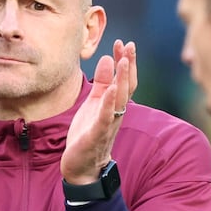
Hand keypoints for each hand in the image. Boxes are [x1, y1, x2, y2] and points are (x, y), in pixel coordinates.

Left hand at [61, 40, 136, 183]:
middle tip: (129, 45)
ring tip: (123, 60)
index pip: (124, 80)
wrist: (81, 166)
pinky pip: (106, 116)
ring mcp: (108, 124)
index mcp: (114, 105)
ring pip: (120, 99)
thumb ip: (102, 83)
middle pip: (126, 86)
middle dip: (128, 65)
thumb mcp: (94, 103)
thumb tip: (108, 59)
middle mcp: (116, 113)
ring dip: (123, 79)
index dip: (126, 62)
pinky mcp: (97, 134)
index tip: (125, 43)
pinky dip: (110, 102)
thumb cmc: (88, 134)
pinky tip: (111, 89)